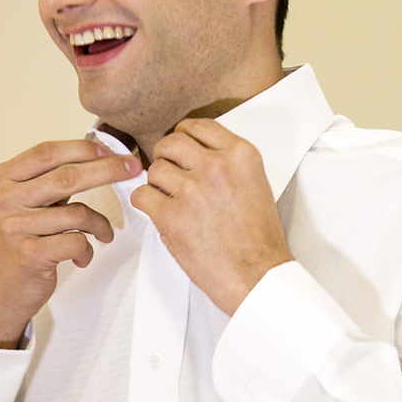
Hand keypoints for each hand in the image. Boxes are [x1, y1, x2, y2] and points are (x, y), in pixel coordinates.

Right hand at [0, 139, 141, 345]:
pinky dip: (87, 249)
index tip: (110, 151)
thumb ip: (47, 183)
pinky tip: (82, 256)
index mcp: (0, 180)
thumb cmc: (14, 246)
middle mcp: (2, 200)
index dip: (82, 149)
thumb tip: (95, 157)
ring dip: (100, 224)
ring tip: (104, 234)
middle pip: (66, 176)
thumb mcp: (20, 205)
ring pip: (77, 213)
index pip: (47, 153)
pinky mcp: (29, 254)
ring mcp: (14, 227)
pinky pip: (76, 241)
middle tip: (133, 168)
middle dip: (107, 170)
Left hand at [130, 119, 291, 315]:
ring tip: (172, 201)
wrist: (257, 274)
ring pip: (154, 170)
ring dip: (158, 185)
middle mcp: (216, 167)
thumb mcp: (255, 185)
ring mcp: (192, 190)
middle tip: (170, 172)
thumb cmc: (259, 239)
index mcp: (240, 155)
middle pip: (172, 143)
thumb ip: (229, 164)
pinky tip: (160, 213)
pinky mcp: (171, 215)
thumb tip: (199, 155)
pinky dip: (146, 204)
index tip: (181, 146)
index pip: (199, 126)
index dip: (184, 136)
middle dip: (167, 157)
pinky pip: (142, 195)